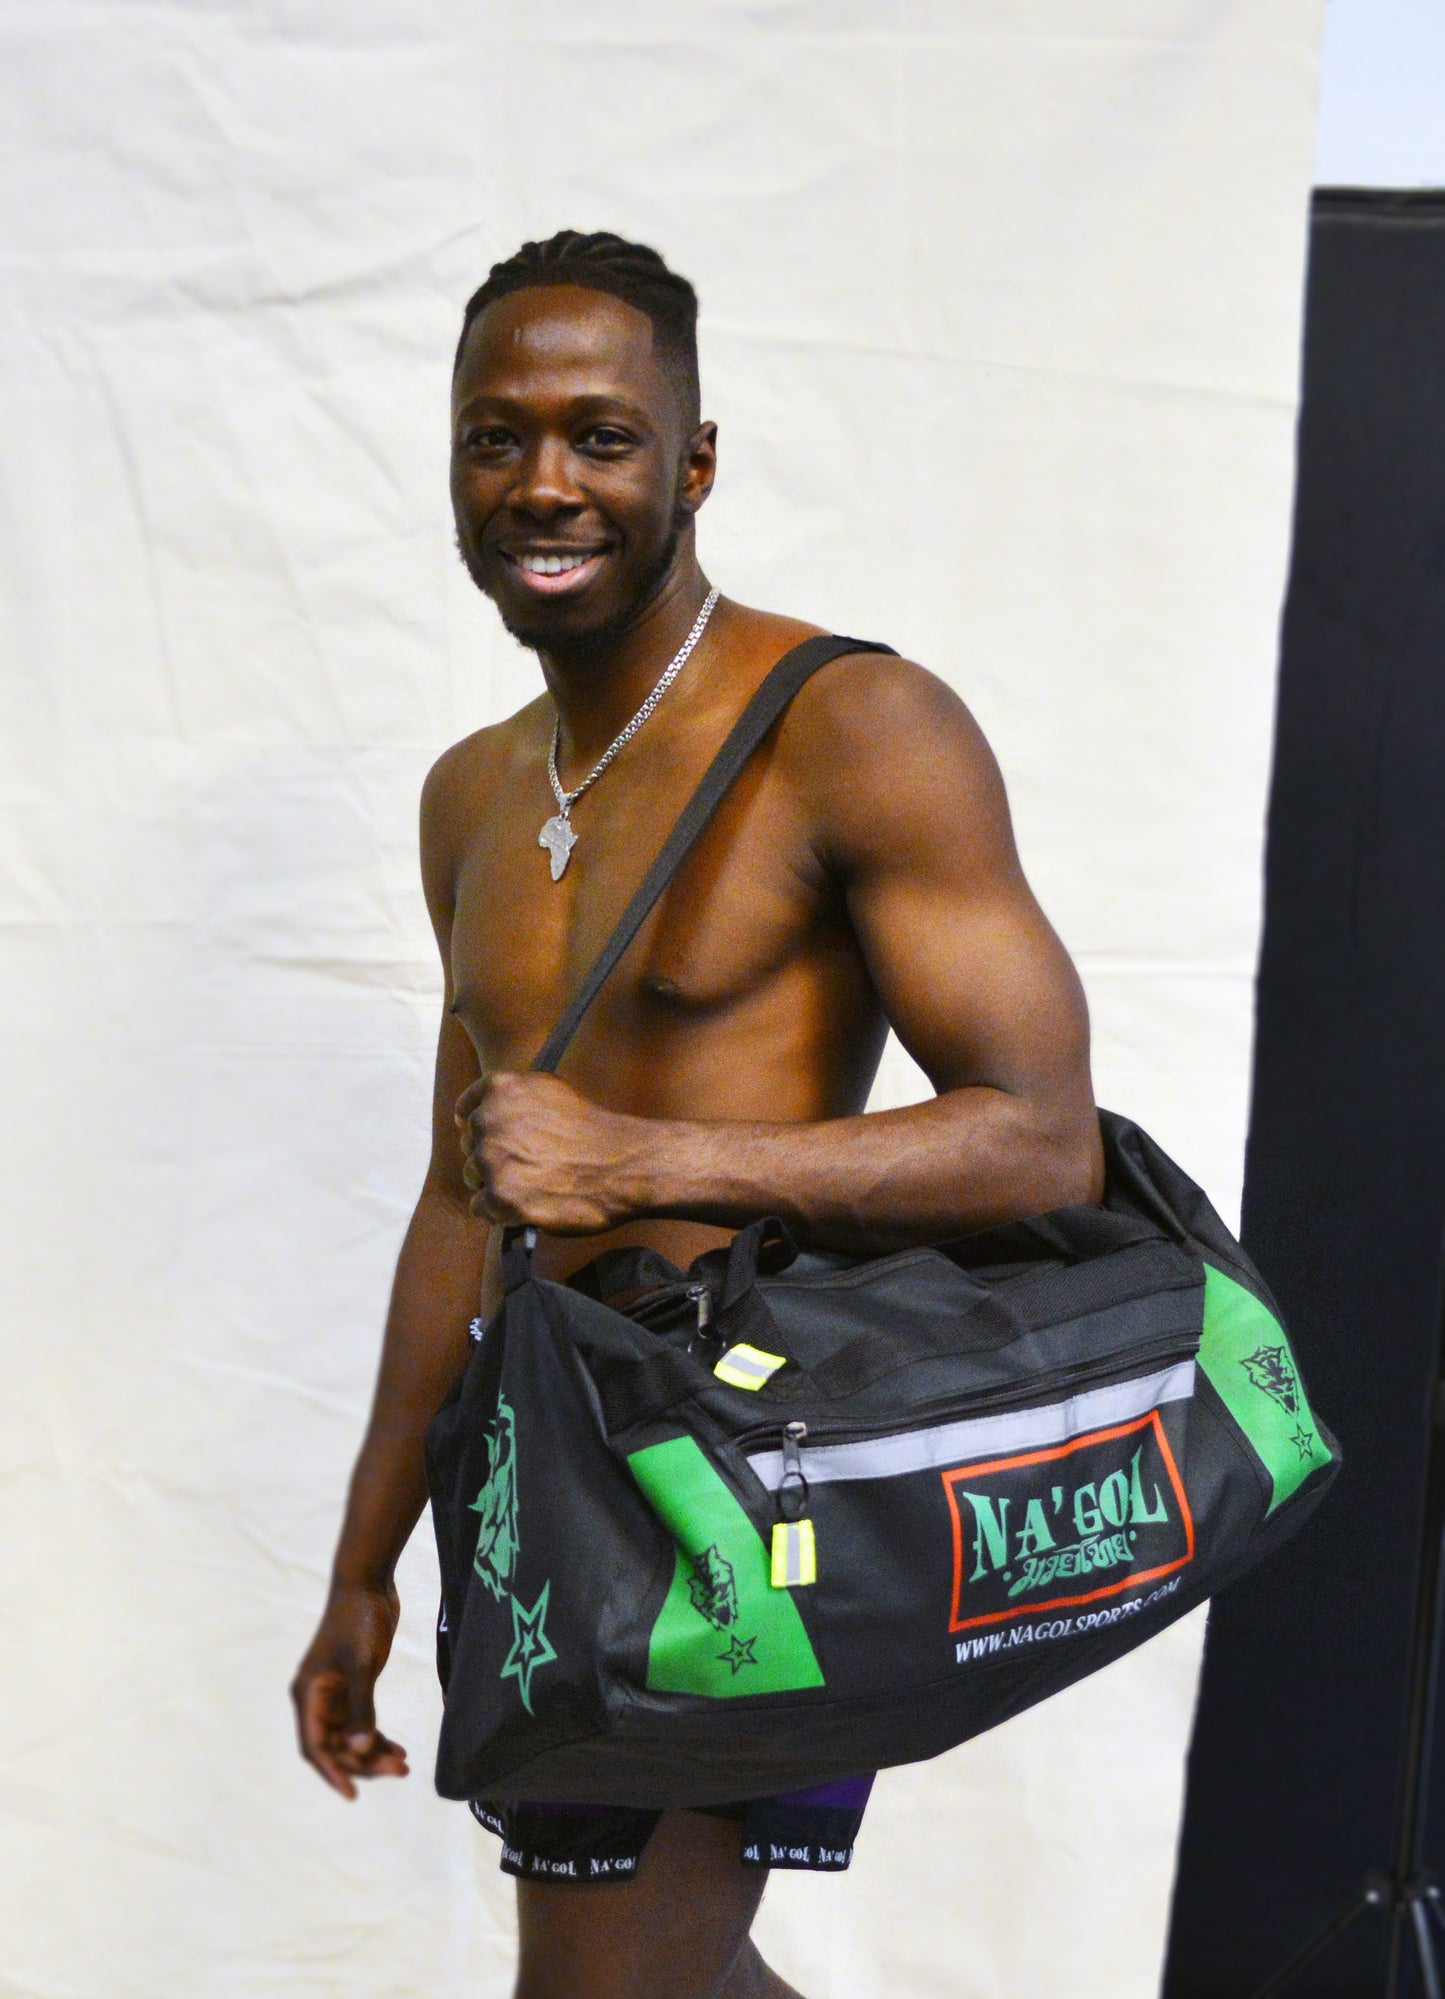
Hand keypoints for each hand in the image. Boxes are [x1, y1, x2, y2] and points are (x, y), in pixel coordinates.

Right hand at [291, 1582, 408, 1799]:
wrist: (368, 1583)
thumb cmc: (359, 1620)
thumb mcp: (362, 1665)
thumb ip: (362, 1707)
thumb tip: (361, 1748)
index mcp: (308, 1694)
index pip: (316, 1746)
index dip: (332, 1772)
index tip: (352, 1794)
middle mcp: (316, 1698)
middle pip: (336, 1745)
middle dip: (364, 1762)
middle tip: (399, 1770)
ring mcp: (335, 1692)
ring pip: (350, 1736)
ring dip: (373, 1752)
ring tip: (403, 1765)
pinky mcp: (352, 1685)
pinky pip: (361, 1721)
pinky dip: (377, 1735)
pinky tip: (397, 1747)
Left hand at [454, 1071, 647, 1233]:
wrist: (623, 1165)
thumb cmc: (593, 1130)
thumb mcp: (552, 1091)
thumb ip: (514, 1097)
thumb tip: (478, 1111)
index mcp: (502, 1089)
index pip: (466, 1108)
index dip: (479, 1126)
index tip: (491, 1138)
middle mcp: (490, 1120)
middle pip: (469, 1146)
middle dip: (491, 1156)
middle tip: (526, 1166)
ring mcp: (492, 1160)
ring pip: (472, 1177)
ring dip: (495, 1184)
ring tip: (530, 1186)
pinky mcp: (500, 1197)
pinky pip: (480, 1207)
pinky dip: (499, 1211)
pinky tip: (525, 1205)